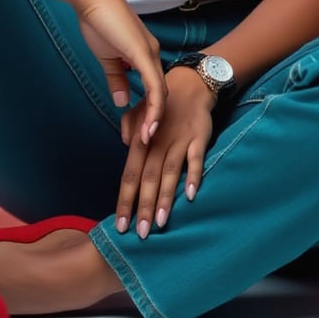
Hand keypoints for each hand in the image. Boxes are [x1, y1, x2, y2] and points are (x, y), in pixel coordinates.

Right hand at [74, 0, 166, 144]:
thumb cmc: (97, 22)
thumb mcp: (107, 57)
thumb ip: (117, 78)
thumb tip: (122, 101)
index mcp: (145, 55)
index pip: (153, 89)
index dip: (149, 111)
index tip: (140, 131)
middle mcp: (153, 54)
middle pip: (161, 94)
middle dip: (154, 120)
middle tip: (146, 143)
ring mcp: (150, 53)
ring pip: (160, 93)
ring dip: (155, 118)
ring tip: (148, 140)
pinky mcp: (143, 53)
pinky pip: (153, 85)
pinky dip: (153, 106)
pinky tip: (149, 123)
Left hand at [115, 66, 215, 236]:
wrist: (190, 84)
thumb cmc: (161, 103)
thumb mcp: (139, 111)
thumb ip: (128, 129)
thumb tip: (124, 146)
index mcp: (141, 138)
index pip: (129, 173)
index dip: (125, 199)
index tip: (119, 224)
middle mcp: (158, 141)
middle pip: (148, 178)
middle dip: (144, 206)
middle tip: (140, 233)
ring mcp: (179, 140)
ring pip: (170, 172)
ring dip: (166, 198)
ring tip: (161, 223)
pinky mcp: (199, 138)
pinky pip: (196, 159)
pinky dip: (193, 176)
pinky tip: (191, 195)